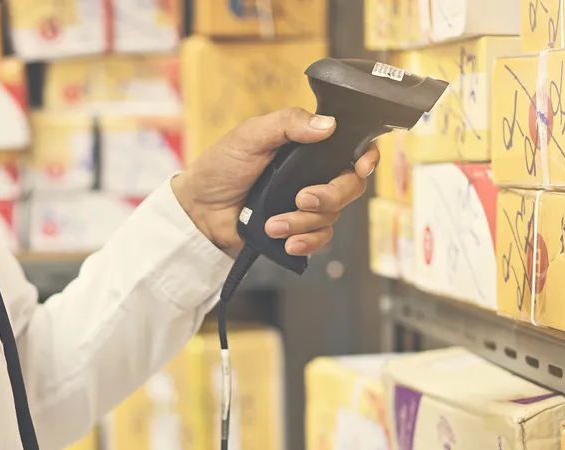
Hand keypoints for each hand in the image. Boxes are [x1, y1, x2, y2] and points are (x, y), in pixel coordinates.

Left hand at [172, 107, 380, 257]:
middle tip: (301, 199)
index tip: (360, 166)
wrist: (198, 210)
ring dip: (303, 223)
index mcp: (307, 147)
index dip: (365, 157)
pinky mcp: (297, 229)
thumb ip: (288, 123)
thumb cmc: (220, 167)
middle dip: (330, 196)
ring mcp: (306, 204)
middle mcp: (312, 174)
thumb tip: (327, 124)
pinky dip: (306, 242)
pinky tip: (287, 242)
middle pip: (349, 186)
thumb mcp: (250, 135)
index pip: (350, 148)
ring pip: (332, 216)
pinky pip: (320, 239)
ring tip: (272, 223)